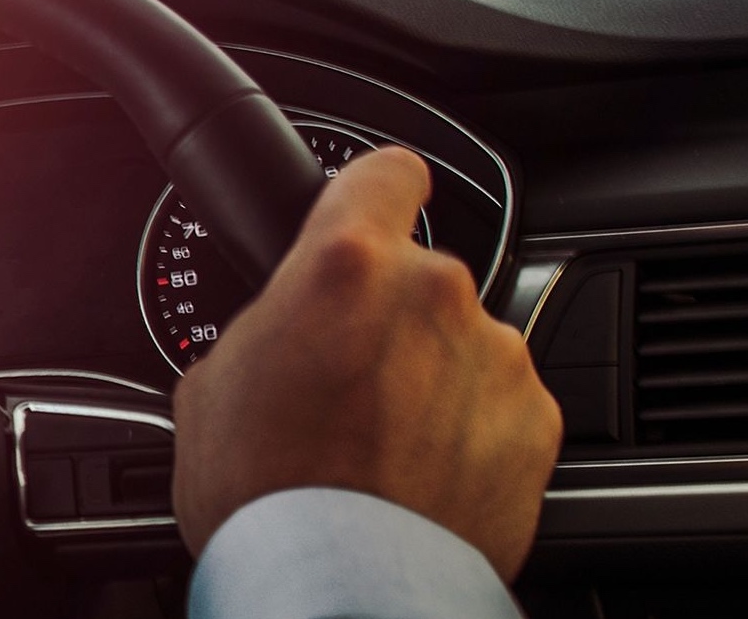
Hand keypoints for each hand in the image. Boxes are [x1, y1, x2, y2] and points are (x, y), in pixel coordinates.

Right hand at [172, 147, 560, 576]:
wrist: (337, 581)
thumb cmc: (266, 492)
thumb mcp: (211, 383)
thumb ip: (267, 324)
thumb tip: (285, 329)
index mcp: (346, 266)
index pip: (385, 170)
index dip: (376, 188)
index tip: (375, 202)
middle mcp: (434, 294)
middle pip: (417, 275)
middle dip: (385, 319)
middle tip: (341, 384)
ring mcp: (495, 357)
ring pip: (462, 343)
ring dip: (431, 377)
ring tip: (380, 444)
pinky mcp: (536, 422)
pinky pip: (499, 405)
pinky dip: (470, 430)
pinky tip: (420, 474)